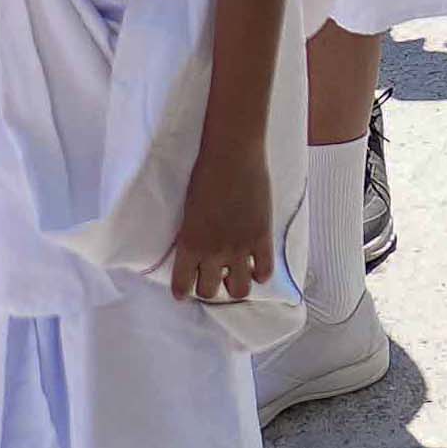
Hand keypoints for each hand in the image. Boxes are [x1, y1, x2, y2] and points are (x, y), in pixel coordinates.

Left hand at [164, 143, 278, 311]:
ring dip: (235, 285)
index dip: (183, 291)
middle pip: (209, 292)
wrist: (233, 156)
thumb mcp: (189, 213)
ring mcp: (240, 248)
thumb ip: (193, 237)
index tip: (184, 291)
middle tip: (214, 276)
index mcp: (190, 245)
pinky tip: (256, 267)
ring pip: (239, 290)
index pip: (182, 285)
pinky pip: (264, 271)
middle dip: (210, 287)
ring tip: (236, 274)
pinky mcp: (262, 238)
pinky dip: (260, 274)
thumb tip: (200, 254)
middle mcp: (213, 253)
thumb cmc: (205, 176)